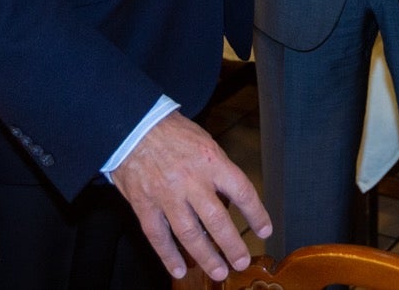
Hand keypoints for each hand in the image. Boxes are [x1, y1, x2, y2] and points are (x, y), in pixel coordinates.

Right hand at [107, 110, 271, 280]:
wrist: (134, 127)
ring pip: (189, 233)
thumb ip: (218, 170)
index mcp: (212, 161)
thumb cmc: (173, 133)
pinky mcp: (145, 204)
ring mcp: (167, 195)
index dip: (256, 214)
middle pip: (217, 219)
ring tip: (218, 271)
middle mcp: (192, 180)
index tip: (265, 230)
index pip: (242, 191)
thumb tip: (232, 199)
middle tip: (241, 261)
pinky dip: (168, 256)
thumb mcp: (205, 143)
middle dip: (232, 245)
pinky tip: (178, 270)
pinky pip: (158, 236)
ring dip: (205, 256)